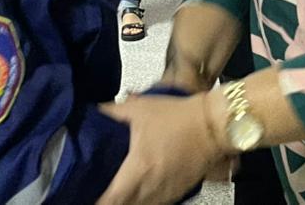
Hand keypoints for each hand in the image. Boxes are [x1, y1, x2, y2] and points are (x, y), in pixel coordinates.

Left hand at [97, 93, 225, 204]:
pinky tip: (145, 193)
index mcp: (139, 168)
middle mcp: (152, 185)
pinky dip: (149, 201)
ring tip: (124, 194)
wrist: (213, 124)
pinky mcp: (181, 190)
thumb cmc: (180, 117)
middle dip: (115, 201)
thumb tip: (98, 110)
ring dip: (132, 202)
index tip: (91, 198)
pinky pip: (160, 203)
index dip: (99, 202)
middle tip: (106, 194)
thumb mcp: (140, 109)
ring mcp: (168, 191)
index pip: (112, 199)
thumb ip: (114, 111)